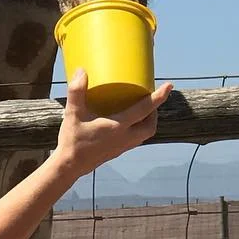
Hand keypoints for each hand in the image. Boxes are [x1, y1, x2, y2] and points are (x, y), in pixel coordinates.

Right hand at [53, 70, 171, 179]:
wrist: (69, 167)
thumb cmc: (72, 140)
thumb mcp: (73, 114)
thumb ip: (77, 91)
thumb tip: (81, 71)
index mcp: (119, 127)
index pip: (145, 109)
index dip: (159, 96)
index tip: (169, 86)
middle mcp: (125, 138)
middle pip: (150, 126)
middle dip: (155, 112)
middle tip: (150, 99)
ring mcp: (122, 147)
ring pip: (145, 134)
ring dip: (147, 121)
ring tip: (141, 110)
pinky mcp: (117, 152)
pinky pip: (135, 140)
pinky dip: (137, 129)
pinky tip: (126, 123)